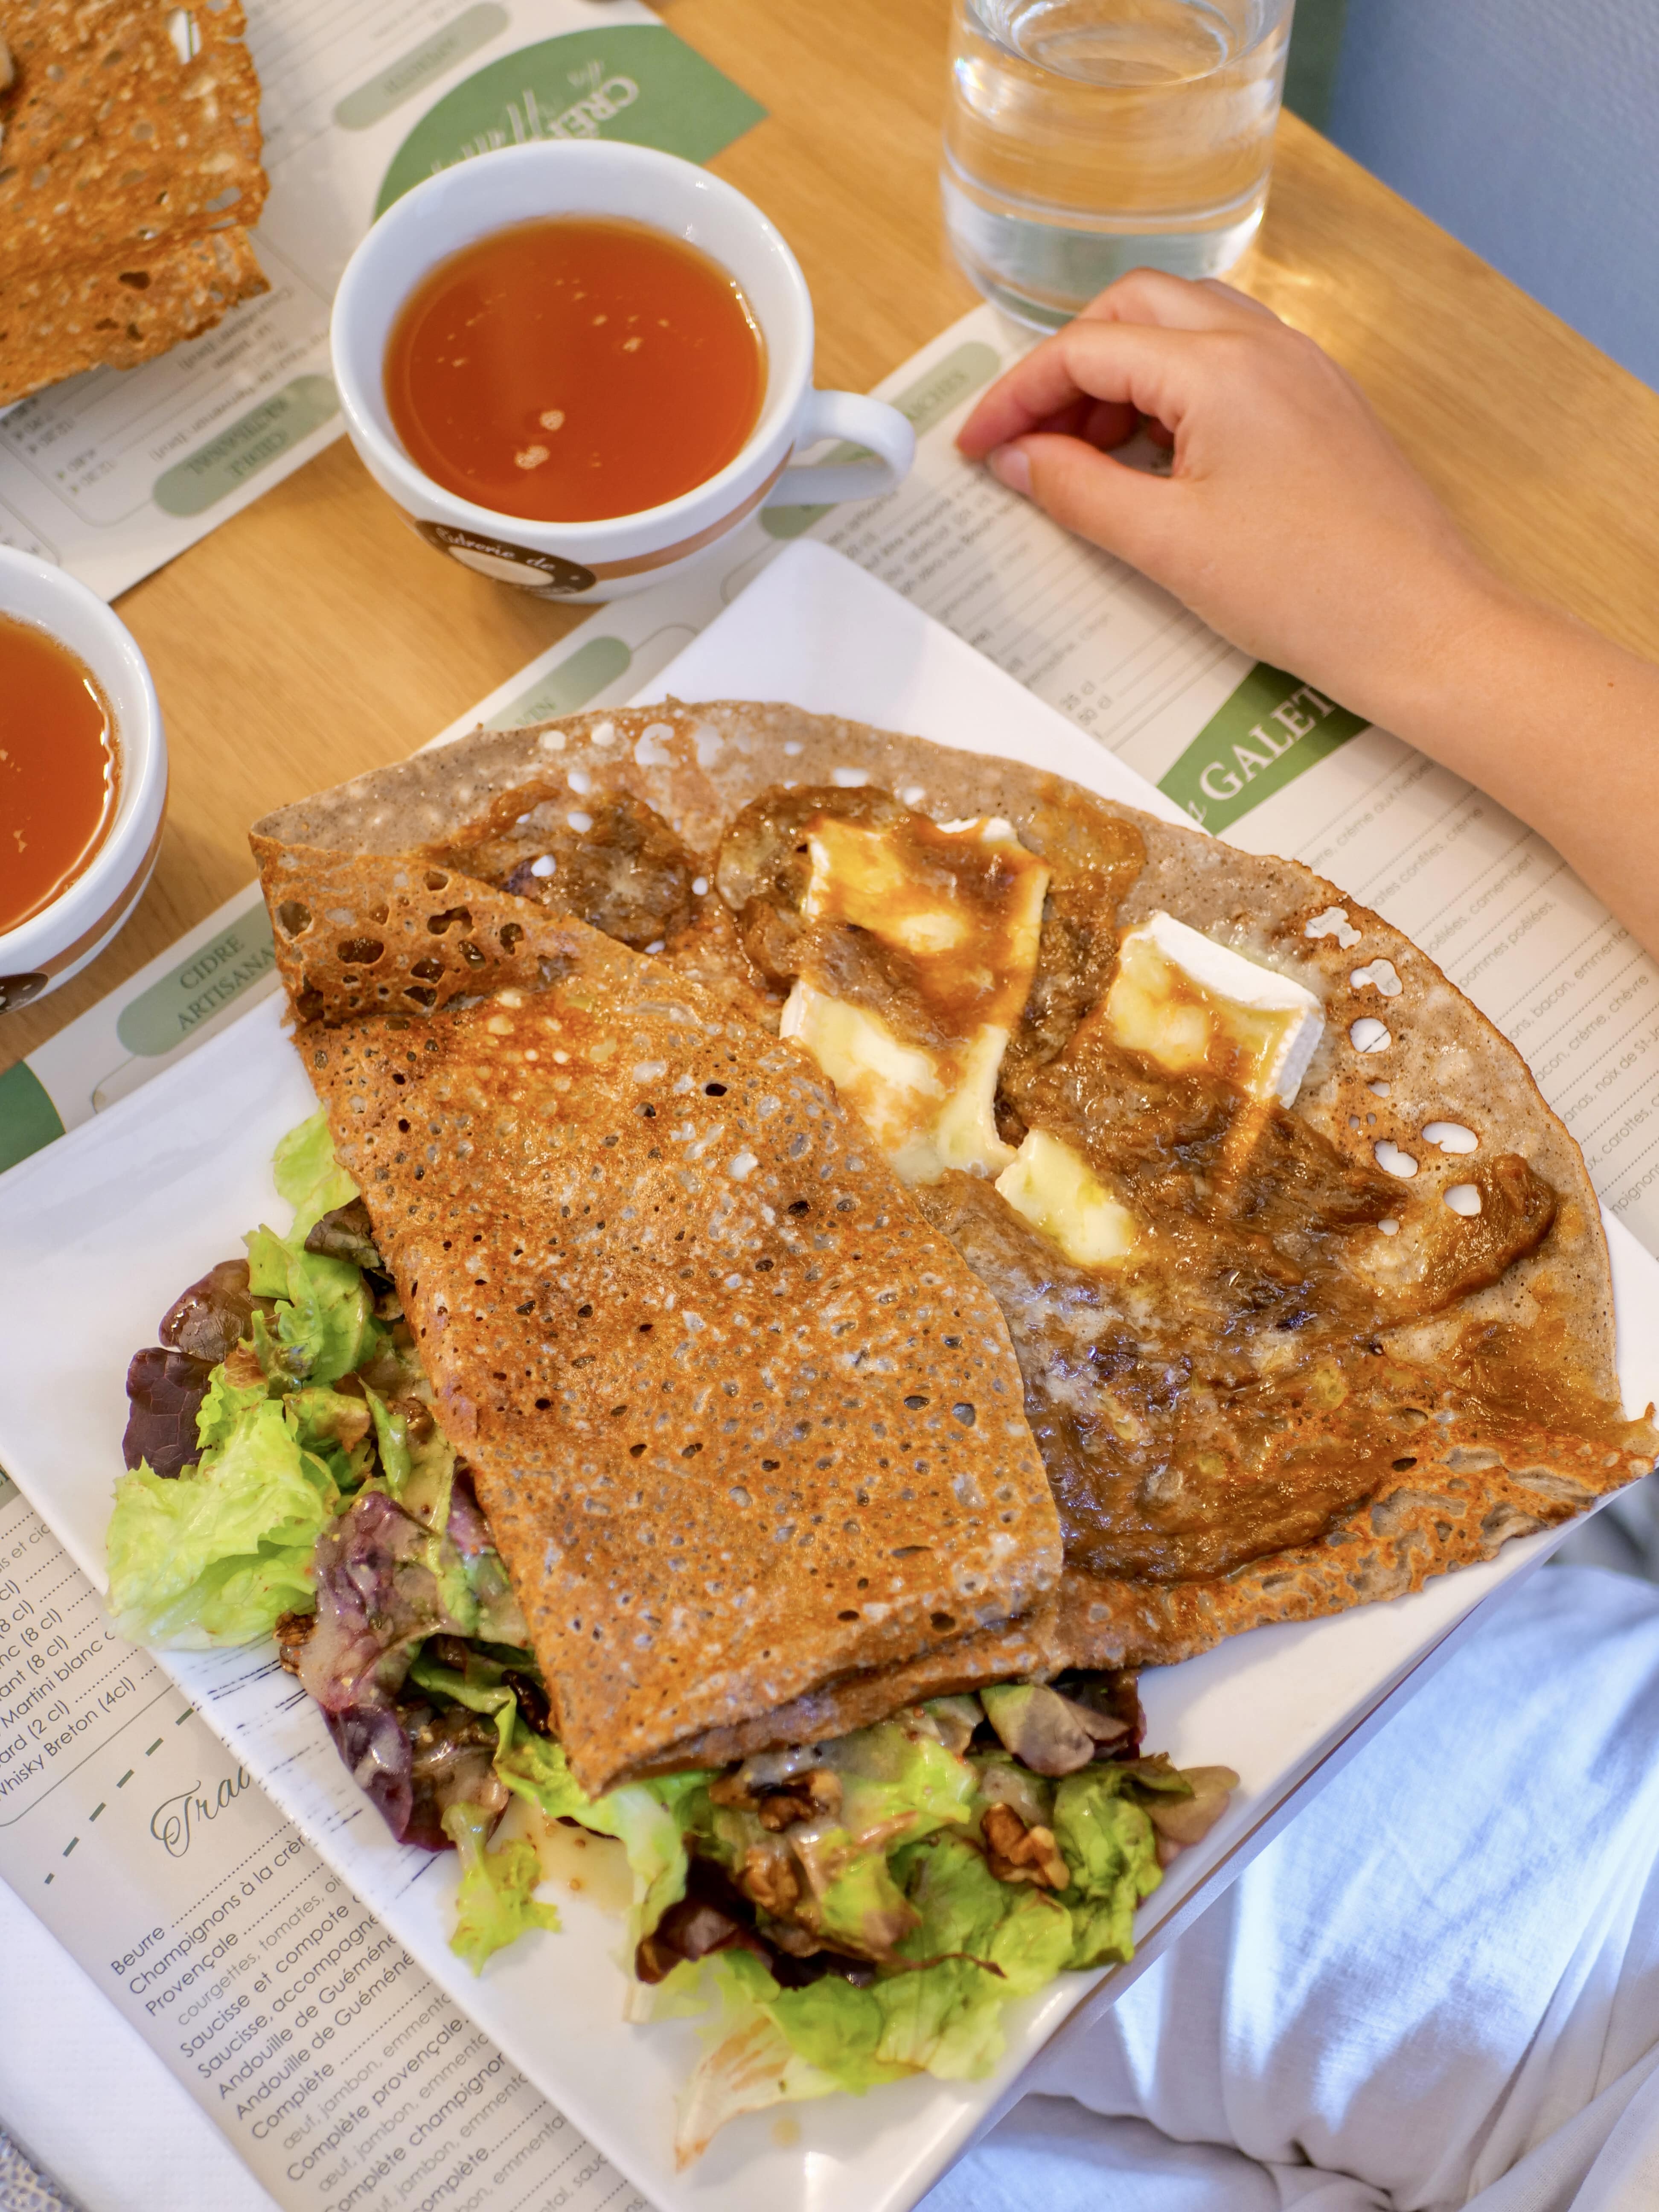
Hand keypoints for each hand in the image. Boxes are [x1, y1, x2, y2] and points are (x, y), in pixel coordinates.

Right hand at [955, 271, 1492, 725]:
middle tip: (1030, 443)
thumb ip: (1077, 492)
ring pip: (1182, 329)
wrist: (1421, 625)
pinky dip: (1170, 393)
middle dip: (1066, 367)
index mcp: (1220, 369)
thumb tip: (1016, 458)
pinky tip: (1153, 461)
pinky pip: (1226, 365)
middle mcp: (1263, 345)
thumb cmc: (1307, 590)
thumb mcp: (1167, 546)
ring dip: (1119, 375)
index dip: (1016, 396)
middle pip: (1133, 310)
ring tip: (1086, 457)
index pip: (1086, 349)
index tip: (976, 447)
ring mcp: (1298, 369)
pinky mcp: (1318, 403)